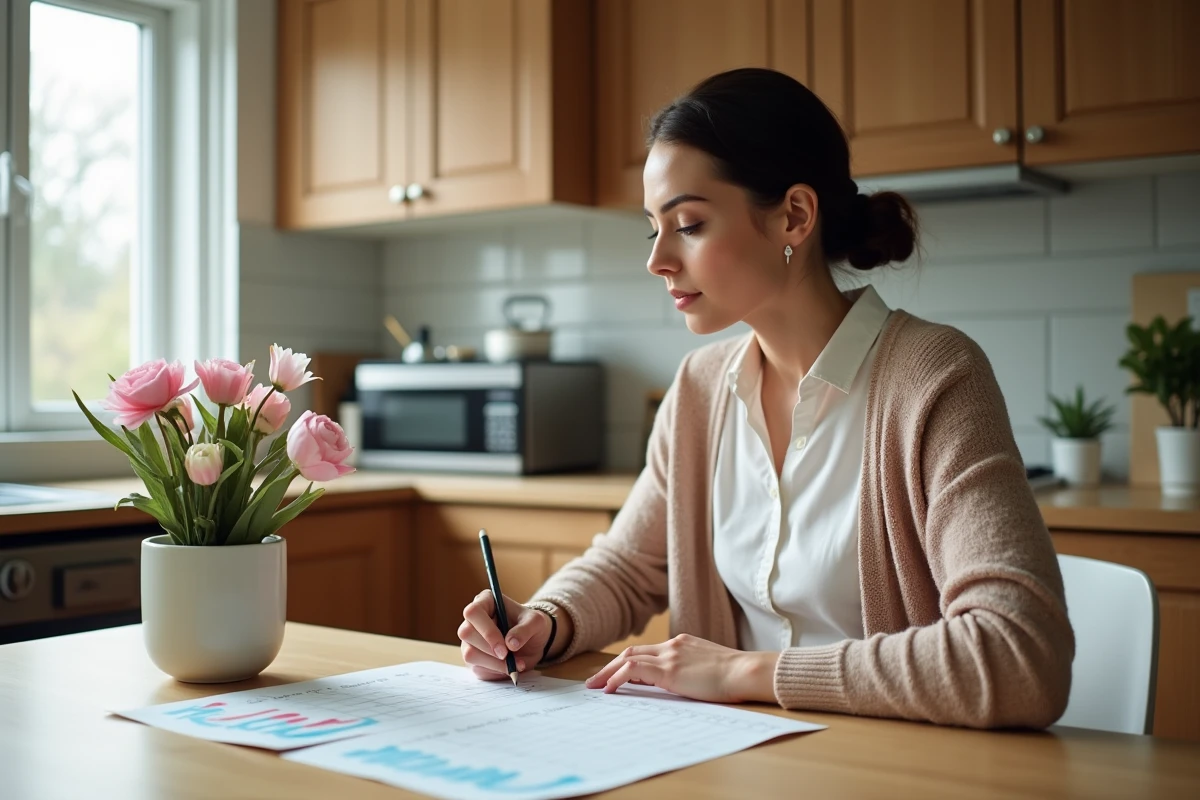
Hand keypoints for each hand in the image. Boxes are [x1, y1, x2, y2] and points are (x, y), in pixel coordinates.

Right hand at [458, 590, 551, 681]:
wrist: (532, 643)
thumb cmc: (531, 625)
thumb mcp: (536, 622)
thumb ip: (525, 630)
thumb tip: (510, 643)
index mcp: (485, 602)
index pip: (473, 612)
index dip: (486, 631)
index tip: (504, 647)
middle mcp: (473, 620)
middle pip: (466, 633)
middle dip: (489, 649)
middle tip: (509, 657)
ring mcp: (470, 640)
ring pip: (469, 654)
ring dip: (494, 664)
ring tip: (516, 664)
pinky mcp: (474, 659)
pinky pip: (477, 668)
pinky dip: (496, 672)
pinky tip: (510, 668)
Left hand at [584, 634, 779, 703]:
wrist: (746, 671)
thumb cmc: (735, 676)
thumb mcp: (709, 668)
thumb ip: (691, 670)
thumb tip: (679, 685)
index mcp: (682, 644)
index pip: (647, 651)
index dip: (627, 663)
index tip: (614, 675)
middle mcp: (673, 645)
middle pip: (632, 652)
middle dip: (610, 667)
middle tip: (594, 682)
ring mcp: (670, 655)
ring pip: (628, 658)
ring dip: (608, 673)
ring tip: (594, 688)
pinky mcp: (670, 669)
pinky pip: (634, 670)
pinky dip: (618, 678)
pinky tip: (610, 689)